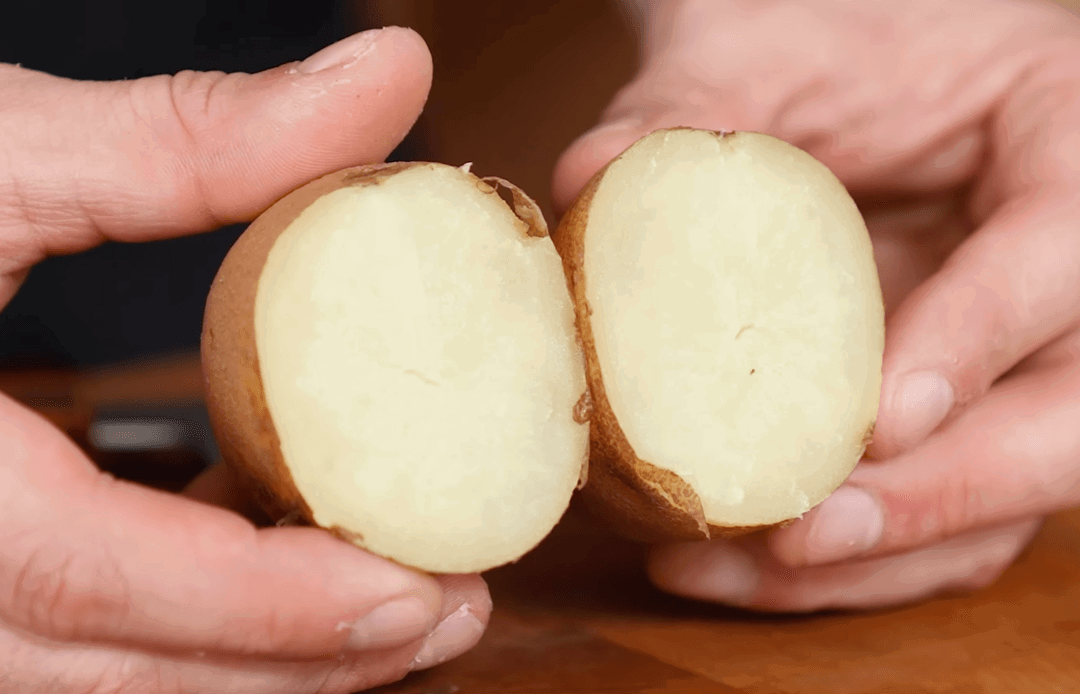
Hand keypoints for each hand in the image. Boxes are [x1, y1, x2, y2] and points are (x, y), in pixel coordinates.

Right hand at [0, 29, 488, 691]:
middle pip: (118, 674)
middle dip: (298, 665)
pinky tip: (268, 560)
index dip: (272, 606)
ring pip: (98, 682)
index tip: (419, 592)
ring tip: (395, 613)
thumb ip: (194, 137)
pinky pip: (71, 639)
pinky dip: (185, 623)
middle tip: (447, 617)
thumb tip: (388, 68)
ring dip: (256, 662)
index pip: (99, 580)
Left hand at [554, 0, 1079, 610]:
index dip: (977, 343)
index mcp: (1067, 144)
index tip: (877, 420)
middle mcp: (1069, 271)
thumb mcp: (768, 43)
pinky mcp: (958, 412)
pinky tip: (737, 558)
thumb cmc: (826, 32)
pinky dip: (850, 558)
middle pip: (1069, 421)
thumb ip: (691, 107)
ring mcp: (1021, 356)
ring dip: (876, 559)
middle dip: (940, 497)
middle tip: (802, 537)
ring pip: (1006, 500)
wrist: (839, 53)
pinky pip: (937, 512)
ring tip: (731, 565)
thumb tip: (588, 179)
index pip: (1060, 255)